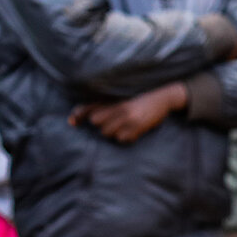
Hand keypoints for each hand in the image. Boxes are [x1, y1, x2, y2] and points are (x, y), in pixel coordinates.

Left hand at [70, 82, 188, 143]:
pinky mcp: (138, 126)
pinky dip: (127, 137)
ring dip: (115, 132)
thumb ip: (101, 107)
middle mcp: (119, 107)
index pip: (90, 107)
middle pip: (96, 122)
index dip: (79, 115)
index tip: (73, 122)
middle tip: (115, 122)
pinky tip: (134, 131)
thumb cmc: (139, 100)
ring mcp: (128, 117)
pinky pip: (122, 139)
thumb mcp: (121, 99)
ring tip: (126, 126)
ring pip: (108, 133)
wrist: (163, 98)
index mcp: (114, 99)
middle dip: (103, 125)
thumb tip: (73, 120)